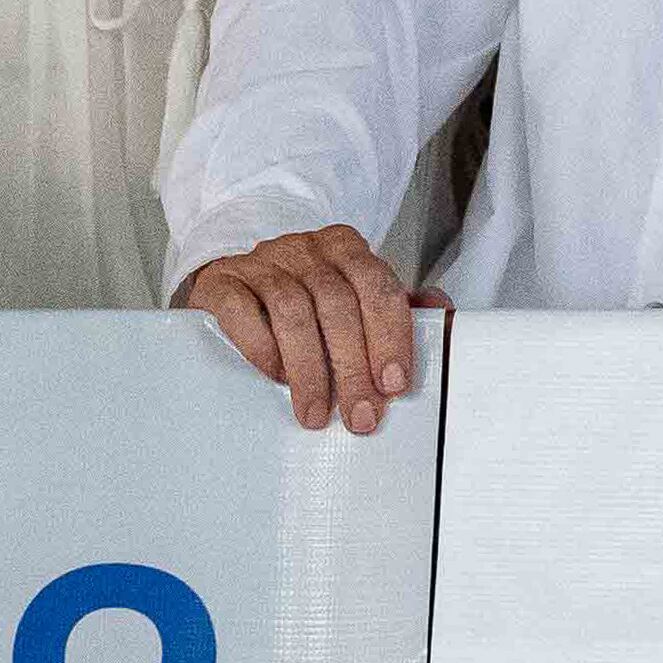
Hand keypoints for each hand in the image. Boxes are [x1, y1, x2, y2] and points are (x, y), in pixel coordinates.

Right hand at [179, 226, 419, 433]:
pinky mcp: (221, 282)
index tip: (393, 384)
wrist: (229, 284)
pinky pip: (242, 310)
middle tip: (360, 415)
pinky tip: (276, 378)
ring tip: (317, 412)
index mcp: (345, 247)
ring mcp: (260, 262)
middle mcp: (304, 248)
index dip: (390, 336)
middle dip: (352, 367)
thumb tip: (442, 312)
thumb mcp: (350, 297)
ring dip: (309, 370)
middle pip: (337, 304)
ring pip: (293, 310)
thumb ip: (393, 307)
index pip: (377, 286)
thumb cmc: (302, 299)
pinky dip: (263, 349)